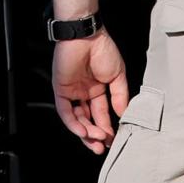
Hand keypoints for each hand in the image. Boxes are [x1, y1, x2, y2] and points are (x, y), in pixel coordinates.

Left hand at [52, 29, 129, 153]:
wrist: (87, 35)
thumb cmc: (103, 49)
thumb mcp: (118, 75)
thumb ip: (120, 96)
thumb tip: (123, 115)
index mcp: (97, 88)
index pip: (101, 113)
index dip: (107, 127)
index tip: (114, 139)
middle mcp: (84, 92)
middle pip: (88, 119)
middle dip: (95, 135)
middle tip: (103, 147)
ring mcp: (72, 91)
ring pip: (76, 118)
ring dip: (86, 132)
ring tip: (97, 141)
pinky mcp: (61, 89)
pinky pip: (65, 111)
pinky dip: (73, 123)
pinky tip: (83, 132)